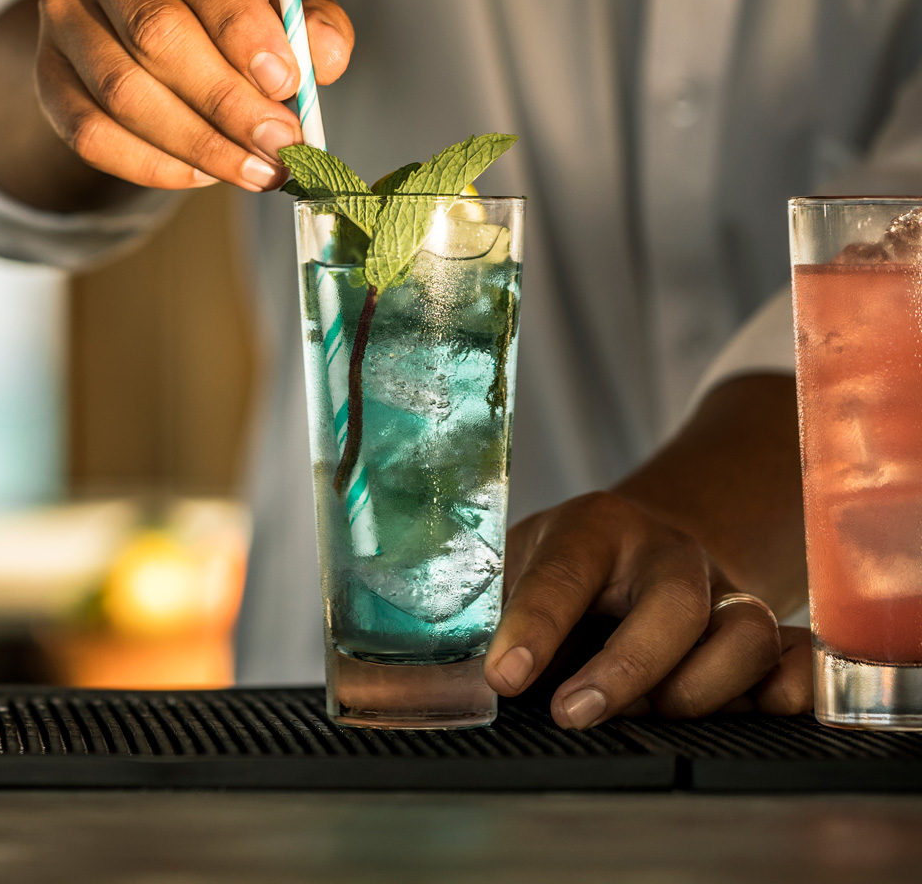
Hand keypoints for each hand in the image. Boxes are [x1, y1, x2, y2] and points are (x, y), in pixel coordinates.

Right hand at [36, 0, 354, 192]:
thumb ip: (310, 11)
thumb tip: (323, 61)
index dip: (243, 27)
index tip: (287, 84)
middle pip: (154, 29)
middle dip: (225, 100)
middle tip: (281, 144)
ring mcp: (60, 3)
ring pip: (119, 89)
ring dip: (195, 142)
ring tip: (255, 168)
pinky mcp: (45, 65)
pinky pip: (87, 130)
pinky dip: (149, 164)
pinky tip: (201, 172)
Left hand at [485, 491, 813, 727]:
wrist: (645, 547)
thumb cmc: (566, 569)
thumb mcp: (517, 568)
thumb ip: (492, 613)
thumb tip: (448, 677)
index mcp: (594, 530)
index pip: (563, 575)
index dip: (533, 627)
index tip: (502, 678)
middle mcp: (669, 556)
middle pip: (675, 605)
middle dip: (627, 668)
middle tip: (574, 713)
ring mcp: (725, 593)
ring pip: (745, 637)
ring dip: (697, 692)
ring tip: (644, 716)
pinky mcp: (765, 634)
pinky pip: (799, 660)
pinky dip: (786, 693)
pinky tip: (745, 716)